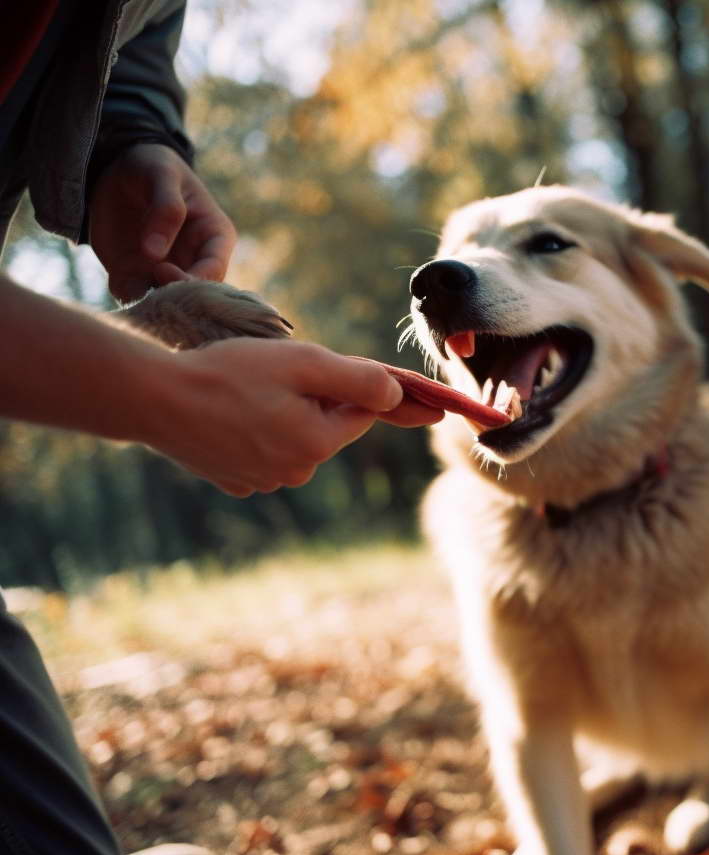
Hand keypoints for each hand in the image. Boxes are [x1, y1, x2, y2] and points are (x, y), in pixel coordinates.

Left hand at [89, 144, 236, 301]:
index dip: (193, 279)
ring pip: (166, 301)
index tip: (160, 269)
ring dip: (149, 301)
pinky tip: (117, 281)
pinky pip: (134, 295)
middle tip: (144, 277)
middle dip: (171, 295)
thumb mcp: (162, 175)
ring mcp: (166, 270)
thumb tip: (156, 255)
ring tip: (128, 284)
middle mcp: (194, 261)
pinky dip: (126, 296)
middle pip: (193, 295)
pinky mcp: (136, 274)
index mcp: (214, 237)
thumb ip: (167, 210)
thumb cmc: (153, 166)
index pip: (214, 271)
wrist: (119, 169)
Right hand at [143, 340, 441, 496]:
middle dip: (312, 400)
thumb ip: (359, 379)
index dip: (346, 385)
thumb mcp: (304, 362)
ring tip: (245, 391)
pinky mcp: (233, 480)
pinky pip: (262, 451)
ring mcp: (262, 482)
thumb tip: (397, 396)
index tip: (318, 367)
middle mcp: (294, 473)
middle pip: (326, 428)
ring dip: (283, 414)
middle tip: (272, 375)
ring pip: (294, 439)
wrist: (153, 397)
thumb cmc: (229, 373)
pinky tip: (228, 413)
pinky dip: (254, 431)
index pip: (360, 414)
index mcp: (317, 446)